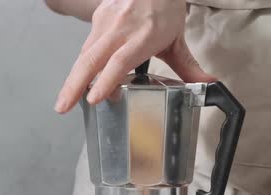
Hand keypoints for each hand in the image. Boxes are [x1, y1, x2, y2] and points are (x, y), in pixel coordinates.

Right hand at [54, 0, 214, 113]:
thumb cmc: (164, 7)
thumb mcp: (177, 38)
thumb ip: (187, 65)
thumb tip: (207, 84)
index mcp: (144, 35)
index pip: (120, 60)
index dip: (106, 80)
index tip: (94, 98)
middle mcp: (121, 28)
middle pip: (92, 58)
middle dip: (74, 85)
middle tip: (62, 107)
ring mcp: (106, 21)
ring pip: (85, 53)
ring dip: (74, 78)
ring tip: (66, 101)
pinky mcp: (98, 17)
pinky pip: (88, 45)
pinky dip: (82, 65)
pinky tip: (77, 81)